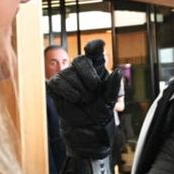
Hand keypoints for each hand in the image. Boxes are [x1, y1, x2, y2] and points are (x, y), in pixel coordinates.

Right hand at [48, 40, 122, 155]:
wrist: (86, 127)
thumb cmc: (99, 111)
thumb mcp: (110, 99)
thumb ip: (115, 86)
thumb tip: (118, 71)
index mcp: (97, 68)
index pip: (94, 50)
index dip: (95, 45)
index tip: (98, 45)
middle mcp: (81, 69)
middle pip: (81, 60)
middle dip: (88, 75)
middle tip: (93, 89)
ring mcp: (67, 75)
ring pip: (69, 73)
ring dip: (79, 89)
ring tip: (83, 99)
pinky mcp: (55, 85)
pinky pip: (57, 82)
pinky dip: (67, 91)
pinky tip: (74, 98)